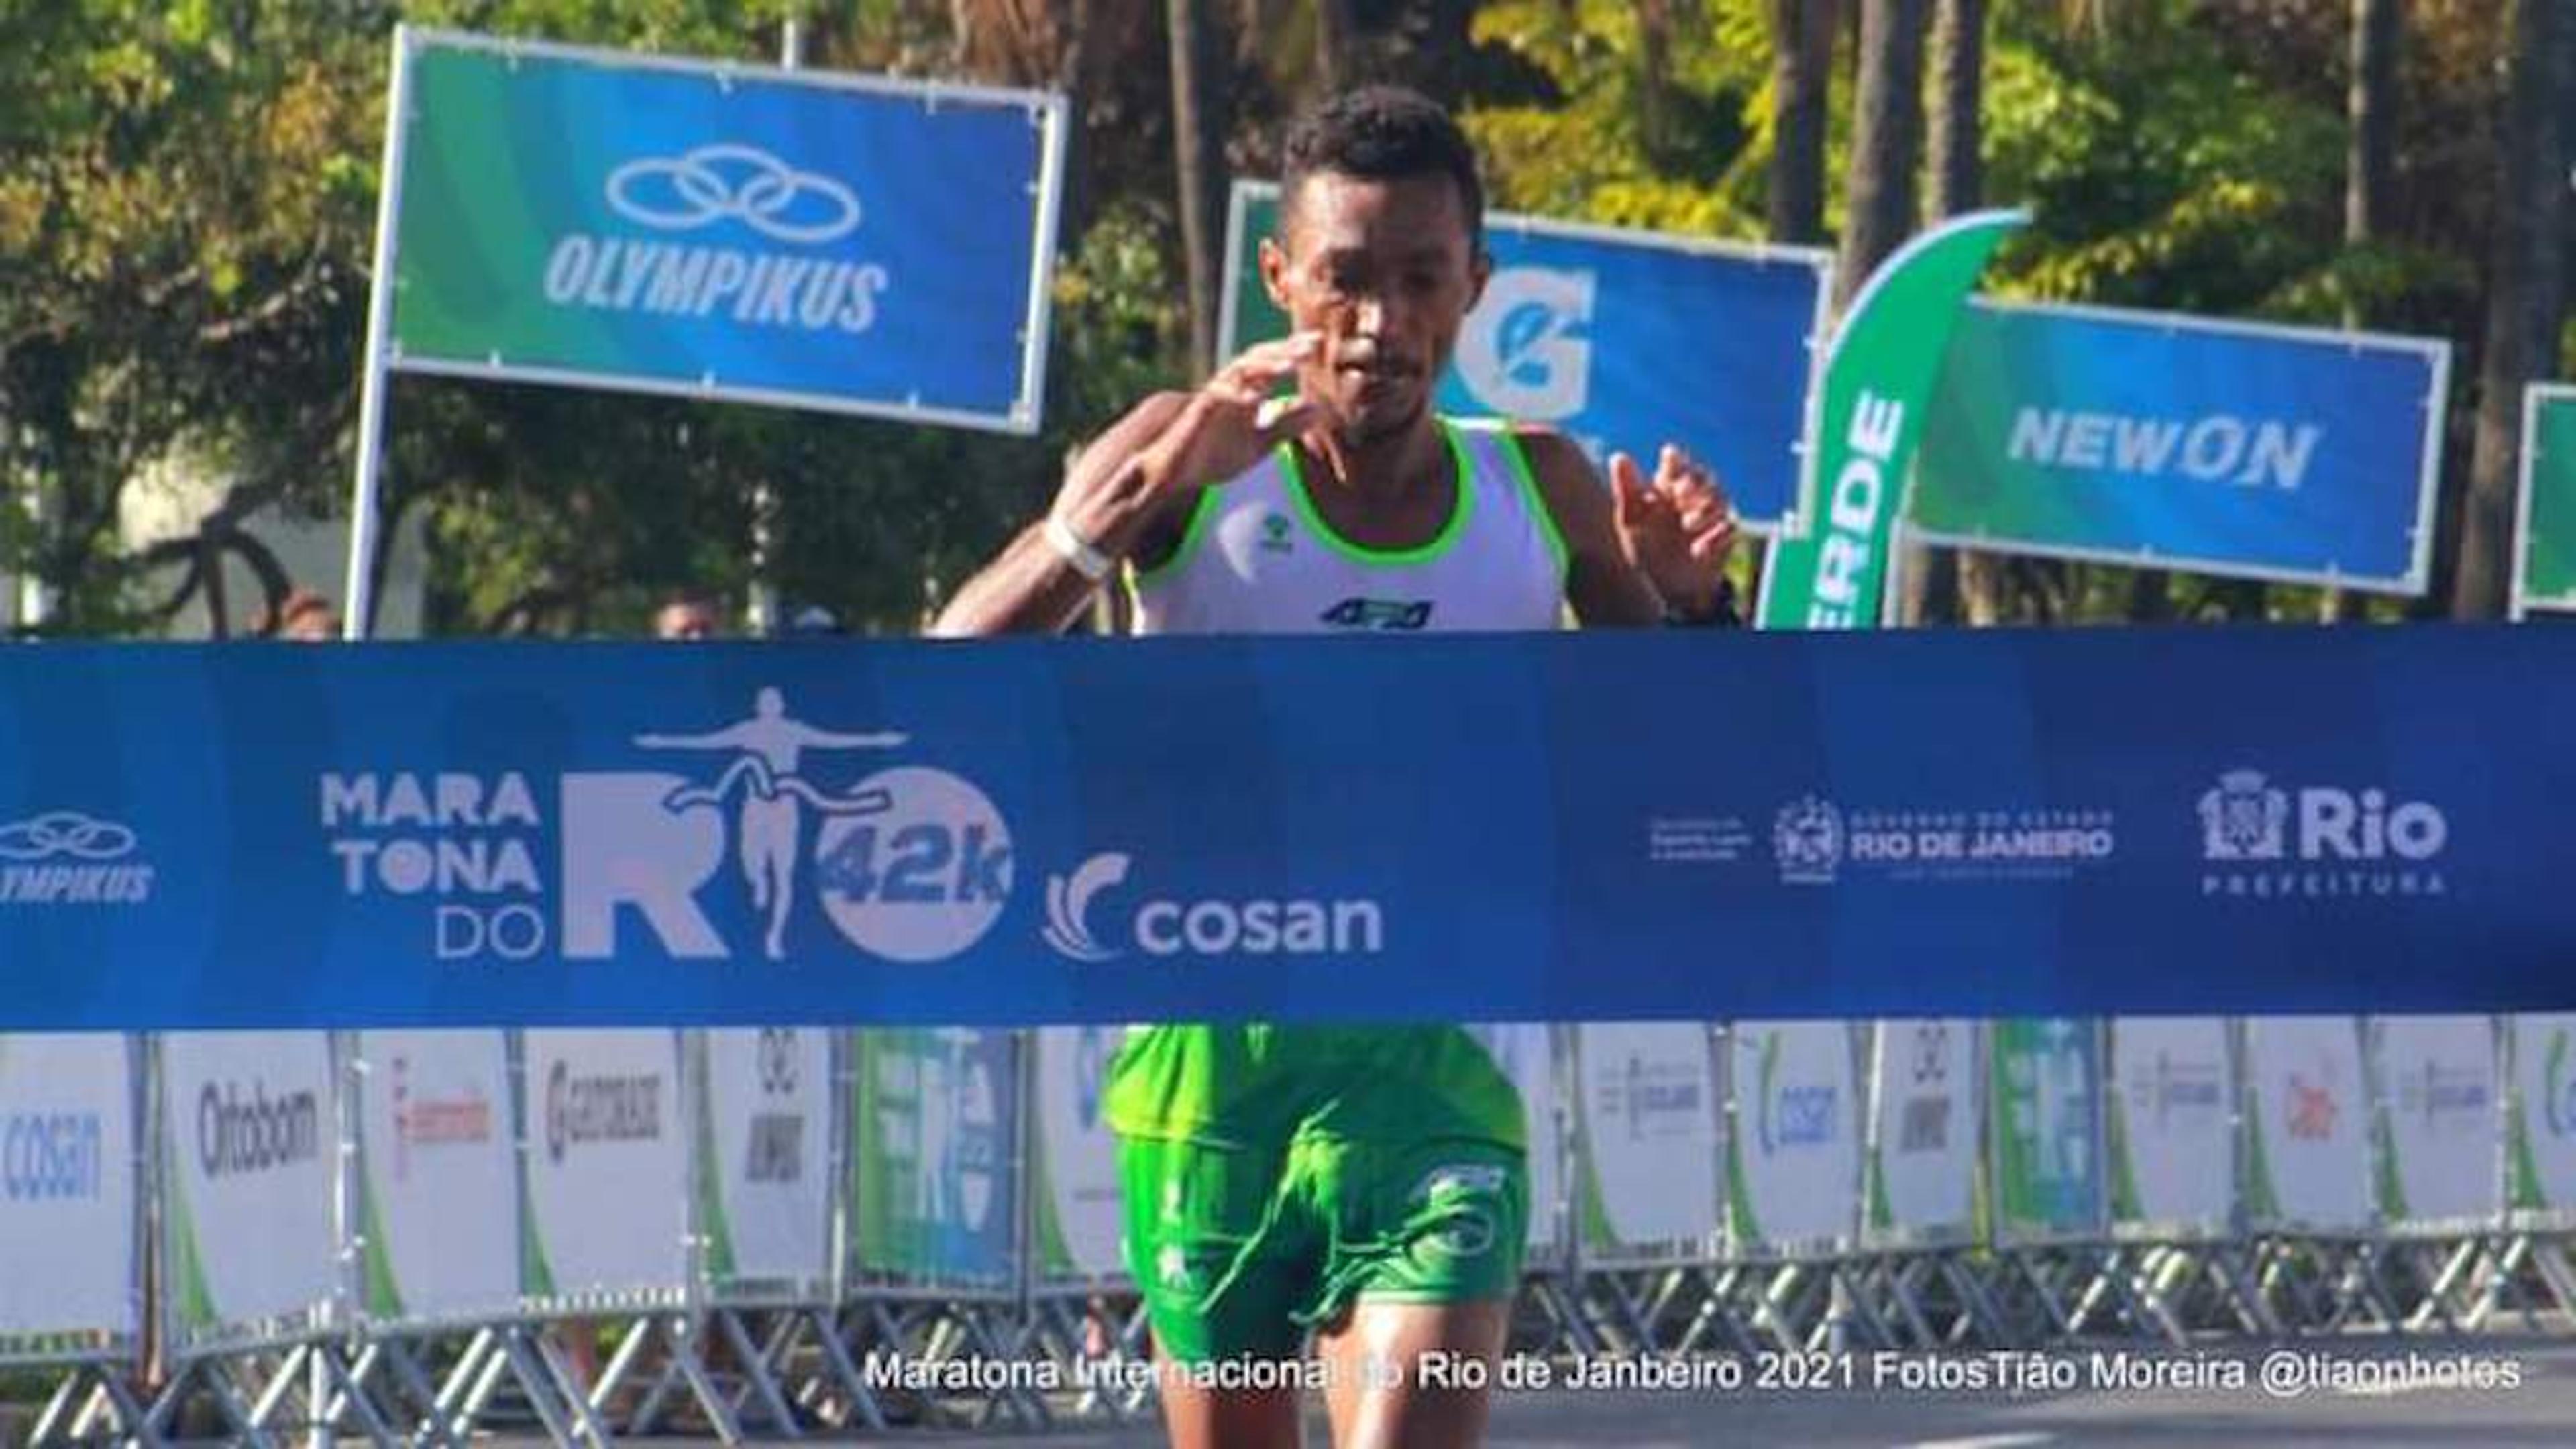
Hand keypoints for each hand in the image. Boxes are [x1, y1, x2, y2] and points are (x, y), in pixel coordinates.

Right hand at [1134, 333, 1323, 493]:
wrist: (1171, 471)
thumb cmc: (1211, 455)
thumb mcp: (1258, 445)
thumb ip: (1285, 427)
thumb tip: (1318, 410)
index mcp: (1247, 393)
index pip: (1273, 364)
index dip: (1295, 352)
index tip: (1319, 344)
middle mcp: (1231, 388)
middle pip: (1260, 359)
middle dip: (1286, 349)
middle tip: (1313, 343)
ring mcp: (1214, 396)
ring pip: (1240, 371)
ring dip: (1266, 366)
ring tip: (1291, 364)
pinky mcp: (1198, 412)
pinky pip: (1217, 398)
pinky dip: (1236, 396)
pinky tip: (1254, 397)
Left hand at [1610, 445, 1738, 619]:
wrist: (1664, 586)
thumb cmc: (1645, 547)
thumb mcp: (1631, 521)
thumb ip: (1627, 489)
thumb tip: (1618, 456)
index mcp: (1667, 486)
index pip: (1674, 462)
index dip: (1674, 458)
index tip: (1669, 458)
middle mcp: (1691, 496)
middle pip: (1702, 475)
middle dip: (1693, 481)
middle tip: (1679, 495)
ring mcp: (1710, 514)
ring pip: (1719, 497)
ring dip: (1704, 508)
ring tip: (1687, 524)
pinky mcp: (1724, 535)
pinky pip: (1728, 527)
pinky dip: (1714, 537)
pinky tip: (1698, 550)